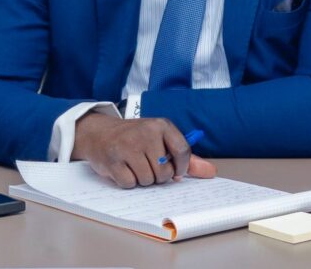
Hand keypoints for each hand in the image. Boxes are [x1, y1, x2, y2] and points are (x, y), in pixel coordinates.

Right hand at [73, 113, 216, 187]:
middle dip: (158, 176)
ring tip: (135, 166)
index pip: (183, 151)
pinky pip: (129, 184)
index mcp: (162, 125)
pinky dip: (128, 182)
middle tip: (148, 165)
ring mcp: (128, 146)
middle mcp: (146, 133)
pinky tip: (123, 169)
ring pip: (147, 180)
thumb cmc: (136, 139)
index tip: (176, 172)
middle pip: (164, 171)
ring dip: (142, 180)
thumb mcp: (161, 140)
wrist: (100, 133)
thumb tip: (210, 172)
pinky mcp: (113, 160)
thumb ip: (185, 157)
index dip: (181, 168)